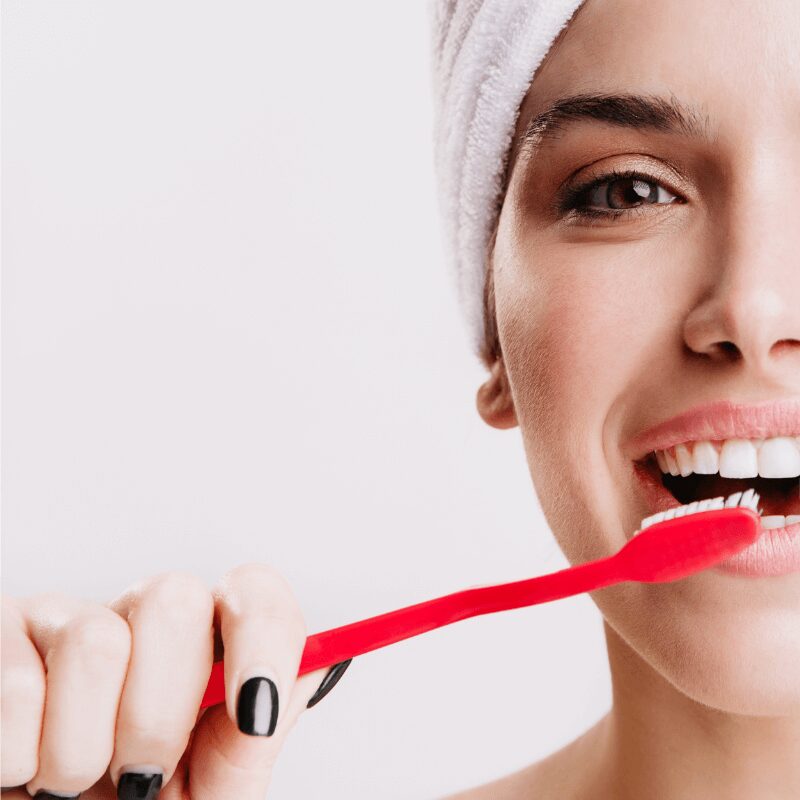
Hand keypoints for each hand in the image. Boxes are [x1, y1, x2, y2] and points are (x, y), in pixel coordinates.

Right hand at [1, 564, 349, 798]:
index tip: (254, 715)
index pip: (255, 592)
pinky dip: (19, 757)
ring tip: (70, 782)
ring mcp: (69, 622)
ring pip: (97, 642)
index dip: (264, 640)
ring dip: (81, 751)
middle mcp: (144, 622)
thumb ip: (251, 741)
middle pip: (176, 601)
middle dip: (157, 715)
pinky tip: (21, 769)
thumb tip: (311, 665)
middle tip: (139, 779)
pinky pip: (16, 683)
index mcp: (206, 650)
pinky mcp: (2, 635)